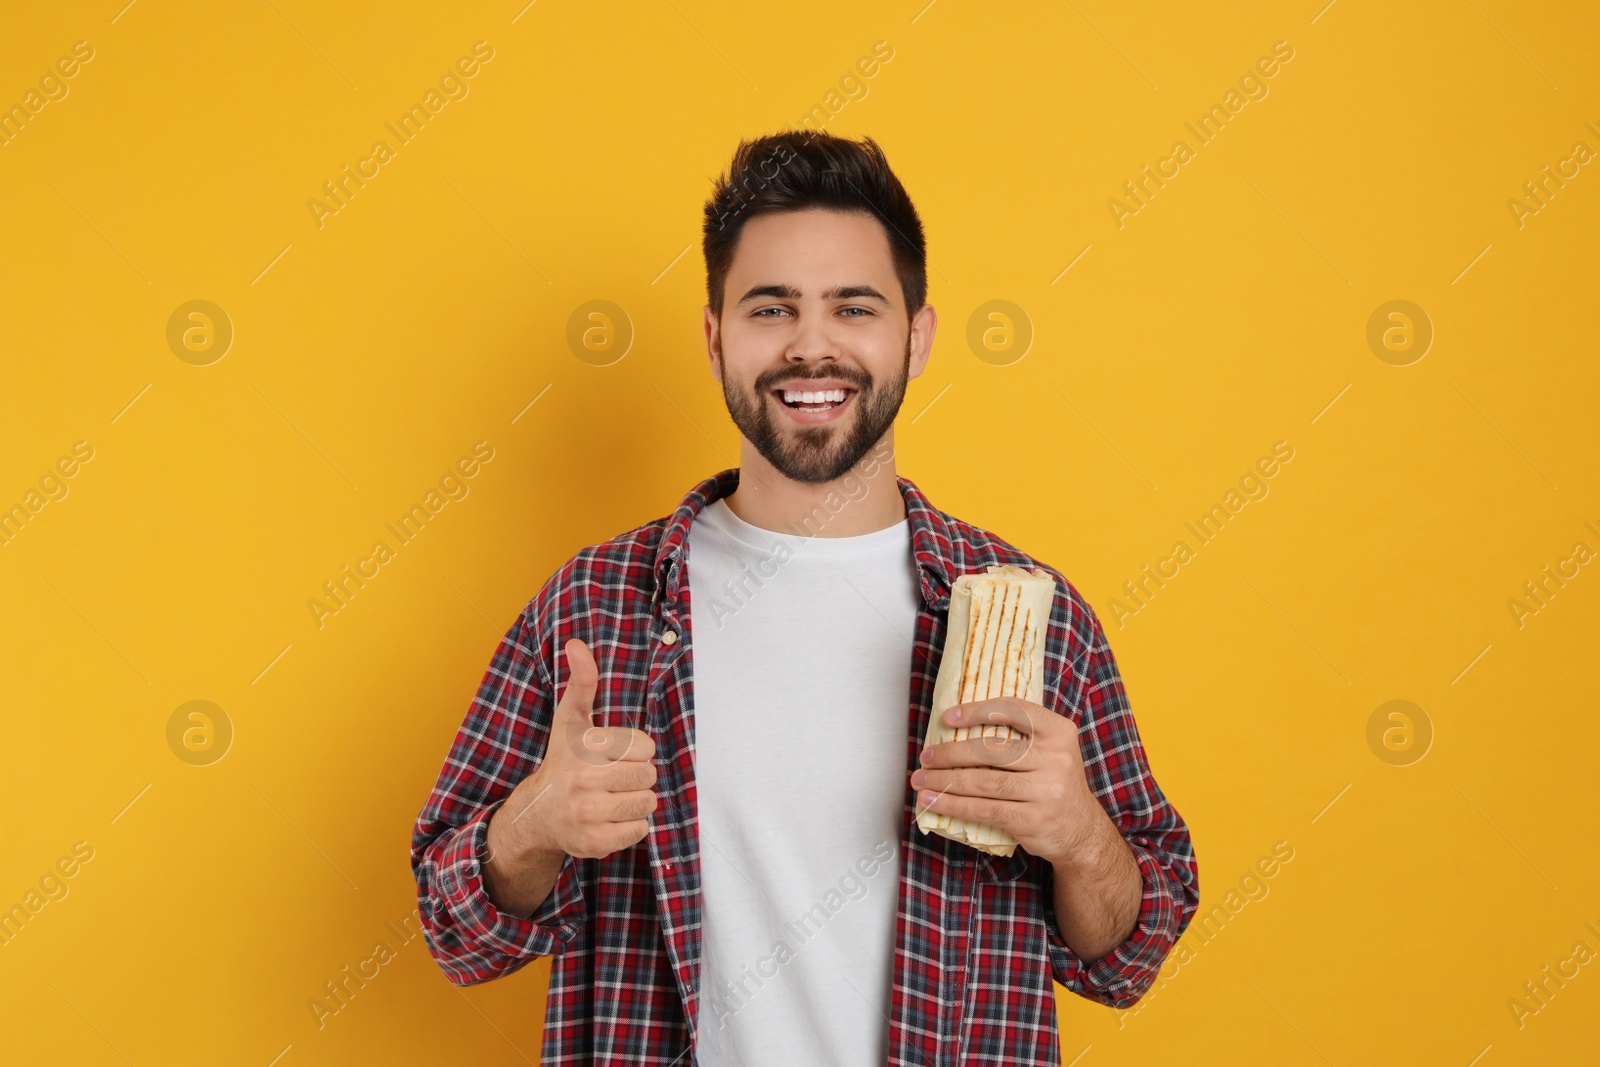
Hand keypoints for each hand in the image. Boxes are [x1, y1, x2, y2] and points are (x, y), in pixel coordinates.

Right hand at [487, 638, 658, 864]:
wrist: (537, 813)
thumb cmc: (564, 760)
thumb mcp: (570, 719)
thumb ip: (581, 681)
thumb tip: (576, 643)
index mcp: (583, 746)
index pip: (645, 746)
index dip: (636, 749)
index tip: (615, 753)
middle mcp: (582, 780)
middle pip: (649, 775)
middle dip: (638, 775)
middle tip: (615, 777)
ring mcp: (587, 814)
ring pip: (647, 803)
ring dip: (637, 800)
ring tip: (614, 796)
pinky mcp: (594, 843)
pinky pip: (640, 831)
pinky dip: (632, 825)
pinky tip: (611, 817)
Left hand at [910, 697, 1116, 865]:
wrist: (1082, 831)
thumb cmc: (1055, 785)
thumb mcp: (1052, 751)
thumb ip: (1022, 736)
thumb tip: (962, 726)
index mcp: (1059, 732)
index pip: (1014, 710)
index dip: (977, 711)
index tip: (948, 717)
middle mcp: (1056, 758)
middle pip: (991, 750)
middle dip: (951, 753)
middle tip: (927, 756)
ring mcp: (1045, 791)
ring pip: (983, 781)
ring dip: (945, 781)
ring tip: (922, 780)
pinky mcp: (1031, 819)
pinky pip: (984, 809)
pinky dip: (954, 805)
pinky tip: (935, 802)